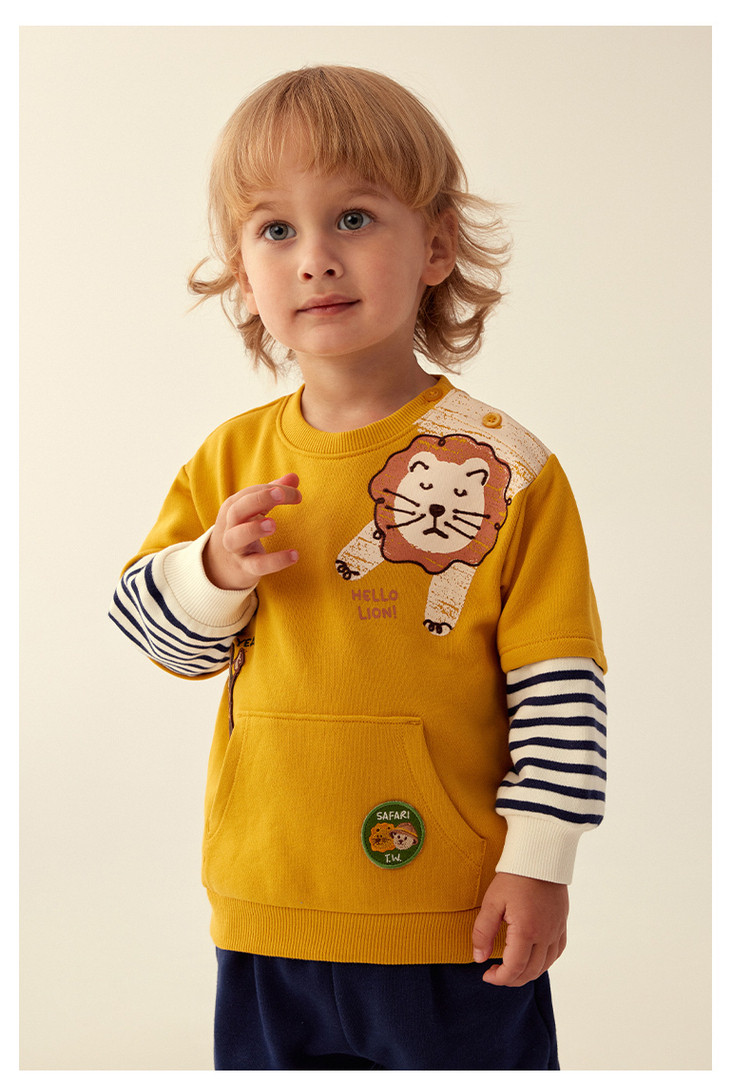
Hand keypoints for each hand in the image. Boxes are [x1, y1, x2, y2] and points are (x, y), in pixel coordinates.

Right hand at [203, 473, 301, 590]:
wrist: (219, 565)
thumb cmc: (242, 529)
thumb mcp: (254, 510)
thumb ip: (273, 492)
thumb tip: (294, 477)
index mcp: (233, 508)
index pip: (250, 494)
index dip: (271, 489)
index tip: (297, 494)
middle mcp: (230, 526)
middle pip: (237, 510)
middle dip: (258, 499)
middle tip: (280, 494)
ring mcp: (235, 548)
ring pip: (237, 537)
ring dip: (254, 529)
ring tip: (274, 524)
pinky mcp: (245, 568)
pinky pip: (257, 565)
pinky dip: (275, 561)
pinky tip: (294, 555)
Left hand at [472, 871, 568, 986]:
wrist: (539, 855)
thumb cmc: (514, 876)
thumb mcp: (492, 902)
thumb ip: (483, 932)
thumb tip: (479, 958)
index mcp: (527, 932)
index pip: (514, 969)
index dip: (499, 978)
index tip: (486, 974)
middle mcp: (545, 935)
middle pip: (530, 971)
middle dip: (511, 978)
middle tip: (496, 973)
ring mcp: (556, 930)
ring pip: (545, 965)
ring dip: (527, 973)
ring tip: (511, 967)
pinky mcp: (562, 923)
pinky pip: (556, 952)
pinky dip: (544, 962)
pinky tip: (532, 957)